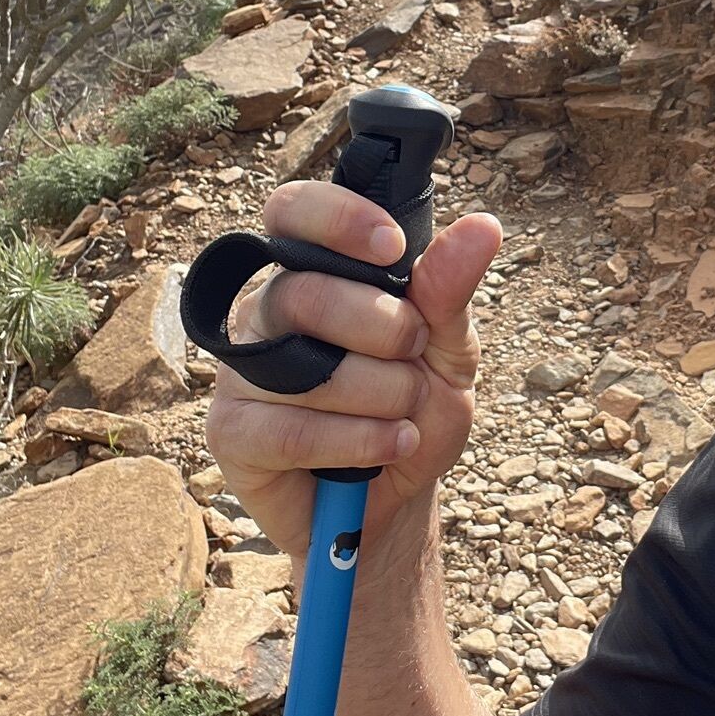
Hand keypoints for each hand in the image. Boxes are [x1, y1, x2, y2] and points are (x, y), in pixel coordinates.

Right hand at [203, 178, 503, 564]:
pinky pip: (290, 429)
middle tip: (416, 357)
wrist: (395, 503)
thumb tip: (483, 226)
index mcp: (311, 274)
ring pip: (305, 368)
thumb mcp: (448, 351)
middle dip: (386, 330)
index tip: (392, 248)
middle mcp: (265, 314)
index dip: (336, 219)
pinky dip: (357, 441)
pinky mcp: (230, 434)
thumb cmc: (411, 411)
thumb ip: (450, 291)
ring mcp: (240, 373)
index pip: (293, 211)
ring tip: (404, 417)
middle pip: (307, 294)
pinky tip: (390, 446)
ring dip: (381, 396)